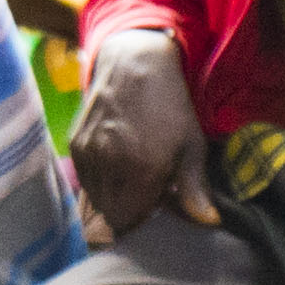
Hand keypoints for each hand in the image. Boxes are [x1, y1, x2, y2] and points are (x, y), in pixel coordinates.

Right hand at [71, 32, 219, 240]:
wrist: (135, 63)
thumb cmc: (170, 106)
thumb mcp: (191, 145)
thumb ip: (195, 189)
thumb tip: (209, 222)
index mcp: (141, 170)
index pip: (129, 222)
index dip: (143, 219)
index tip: (157, 205)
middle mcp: (109, 165)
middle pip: (110, 214)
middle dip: (128, 210)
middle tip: (147, 190)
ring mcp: (88, 154)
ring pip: (95, 198)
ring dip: (113, 195)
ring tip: (133, 174)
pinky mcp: (75, 144)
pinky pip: (85, 179)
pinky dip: (99, 179)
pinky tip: (117, 161)